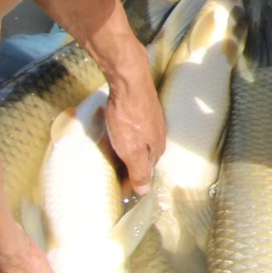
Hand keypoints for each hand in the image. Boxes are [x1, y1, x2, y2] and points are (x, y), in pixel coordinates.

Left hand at [100, 68, 164, 194]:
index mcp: (157, 149)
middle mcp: (159, 136)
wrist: (129, 81)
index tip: (115, 187)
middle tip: (112, 173)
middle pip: (145, 159)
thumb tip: (145, 191)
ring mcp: (153, 121)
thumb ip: (139, 171)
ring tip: (112, 155)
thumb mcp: (132, 150)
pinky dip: (127, 137)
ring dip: (129, 152)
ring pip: (141, 143)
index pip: (145, 173)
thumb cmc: (129, 117)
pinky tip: (117, 133)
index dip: (129, 182)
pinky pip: (136, 130)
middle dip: (130, 168)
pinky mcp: (144, 109)